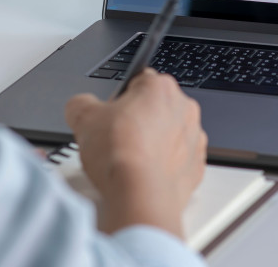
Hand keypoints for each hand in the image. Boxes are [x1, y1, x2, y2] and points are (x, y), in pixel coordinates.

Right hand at [64, 69, 207, 237]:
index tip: (109, 115)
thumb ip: (81, 104)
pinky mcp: (196, 167)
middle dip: (137, 120)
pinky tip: (144, 175)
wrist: (139, 196)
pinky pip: (178, 160)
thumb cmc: (119, 155)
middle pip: (155, 107)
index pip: (138, 81)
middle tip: (116, 139)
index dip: (119, 99)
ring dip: (152, 143)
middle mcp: (184, 108)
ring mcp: (194, 138)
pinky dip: (163, 166)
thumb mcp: (82, 118)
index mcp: (160, 87)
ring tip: (129, 161)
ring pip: (169, 134)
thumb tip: (80, 107)